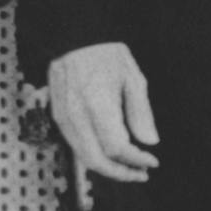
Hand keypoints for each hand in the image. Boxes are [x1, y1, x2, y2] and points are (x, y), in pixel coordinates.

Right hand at [47, 42, 160, 180]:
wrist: (74, 38)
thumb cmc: (105, 54)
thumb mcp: (132, 77)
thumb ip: (141, 112)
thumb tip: (149, 142)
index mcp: (97, 105)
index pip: (117, 147)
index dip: (136, 160)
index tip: (152, 162)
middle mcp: (76, 117)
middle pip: (97, 161)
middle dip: (121, 173)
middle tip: (141, 173)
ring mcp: (63, 119)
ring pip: (84, 158)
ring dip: (108, 168)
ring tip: (130, 166)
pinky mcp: (58, 118)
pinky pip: (76, 146)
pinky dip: (94, 156)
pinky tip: (111, 153)